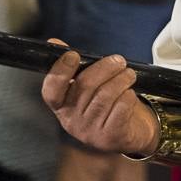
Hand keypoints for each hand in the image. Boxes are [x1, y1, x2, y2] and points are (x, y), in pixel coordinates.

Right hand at [41, 40, 159, 154]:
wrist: (128, 134)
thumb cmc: (105, 105)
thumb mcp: (88, 87)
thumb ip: (73, 66)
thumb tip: (54, 43)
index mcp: (61, 106)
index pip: (50, 91)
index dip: (60, 71)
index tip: (73, 55)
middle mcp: (71, 121)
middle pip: (85, 86)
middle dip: (105, 68)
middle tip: (119, 60)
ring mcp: (90, 132)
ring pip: (106, 95)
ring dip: (121, 79)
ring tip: (128, 74)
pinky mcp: (110, 137)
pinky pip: (121, 107)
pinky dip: (128, 96)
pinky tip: (130, 94)